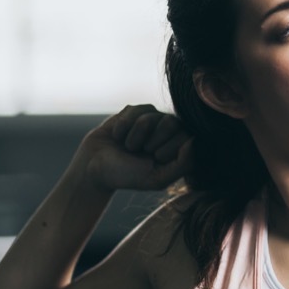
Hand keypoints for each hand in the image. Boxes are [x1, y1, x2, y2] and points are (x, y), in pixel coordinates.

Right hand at [75, 105, 192, 192]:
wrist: (94, 167)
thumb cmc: (128, 176)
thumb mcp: (158, 179)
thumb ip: (183, 164)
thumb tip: (194, 140)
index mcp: (178, 148)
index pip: (187, 136)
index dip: (168, 147)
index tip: (155, 158)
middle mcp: (167, 132)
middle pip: (171, 122)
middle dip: (151, 140)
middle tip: (141, 151)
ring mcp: (151, 119)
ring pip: (151, 115)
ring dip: (135, 135)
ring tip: (128, 146)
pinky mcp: (134, 111)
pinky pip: (134, 110)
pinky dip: (123, 126)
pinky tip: (118, 136)